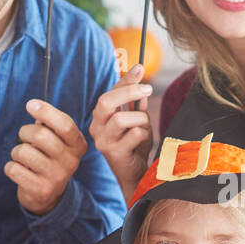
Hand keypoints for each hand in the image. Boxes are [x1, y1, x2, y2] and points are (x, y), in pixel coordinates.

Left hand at [5, 99, 87, 215]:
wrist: (49, 194)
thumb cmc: (49, 158)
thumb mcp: (57, 140)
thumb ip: (50, 123)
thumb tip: (35, 106)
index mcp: (78, 145)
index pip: (65, 125)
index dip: (46, 111)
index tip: (30, 104)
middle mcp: (71, 162)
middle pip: (41, 135)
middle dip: (25, 131)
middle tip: (24, 136)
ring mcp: (57, 178)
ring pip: (24, 152)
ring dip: (16, 151)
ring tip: (22, 157)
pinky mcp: (41, 190)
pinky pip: (14, 169)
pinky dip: (10, 167)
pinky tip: (19, 170)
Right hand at [89, 63, 153, 199]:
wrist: (136, 175)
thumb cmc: (135, 145)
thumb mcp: (136, 119)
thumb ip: (135, 99)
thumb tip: (137, 70)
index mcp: (100, 117)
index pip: (109, 92)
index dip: (125, 79)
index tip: (139, 68)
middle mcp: (96, 128)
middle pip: (106, 102)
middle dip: (129, 91)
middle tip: (148, 89)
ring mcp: (103, 141)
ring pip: (121, 118)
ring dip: (140, 120)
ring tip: (145, 128)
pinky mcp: (113, 154)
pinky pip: (134, 134)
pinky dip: (144, 135)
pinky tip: (143, 142)